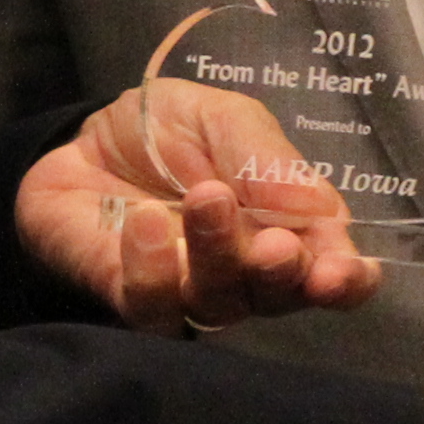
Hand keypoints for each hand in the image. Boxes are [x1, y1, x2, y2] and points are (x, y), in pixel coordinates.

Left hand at [19, 83, 384, 333]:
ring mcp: (189, 294)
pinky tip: (146, 221)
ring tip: (206, 198)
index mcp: (287, 229)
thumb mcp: (222, 117)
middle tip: (275, 245)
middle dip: (284, 275)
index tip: (338, 273)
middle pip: (280, 297)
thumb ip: (266, 157)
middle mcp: (247, 274)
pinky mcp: (132, 302)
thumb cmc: (165, 133)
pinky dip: (154, 268)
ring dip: (219, 257)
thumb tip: (319, 209)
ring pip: (219, 304)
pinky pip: (152, 306)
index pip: (332, 271)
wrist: (78, 140)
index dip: (345, 280)